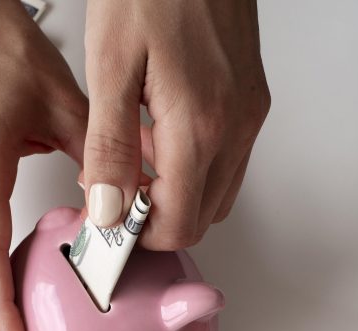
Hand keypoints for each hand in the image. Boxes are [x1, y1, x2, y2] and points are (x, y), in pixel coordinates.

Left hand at [82, 0, 269, 247]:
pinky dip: (193, 169)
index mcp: (199, 124)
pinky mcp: (252, 101)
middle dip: (156, 222)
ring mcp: (248, 115)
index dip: (138, 236)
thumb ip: (110, 147)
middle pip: (202, 217)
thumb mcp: (110, 66)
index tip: (105, 224)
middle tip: (112, 201)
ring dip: (176, 197)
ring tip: (132, 168)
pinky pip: (228, 161)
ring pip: (218, 194)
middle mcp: (235, 127)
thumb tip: (106, 210)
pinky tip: (160, 141)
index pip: (177, 222)